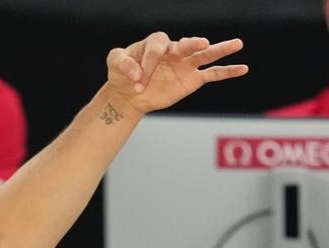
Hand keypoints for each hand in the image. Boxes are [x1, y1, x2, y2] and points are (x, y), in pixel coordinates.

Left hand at [106, 33, 247, 114]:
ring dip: (220, 49)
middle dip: (190, 44)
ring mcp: (186, 64)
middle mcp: (175, 50)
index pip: (157, 48)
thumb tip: (136, 71)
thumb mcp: (114, 63)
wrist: (130, 93)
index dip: (147, 64)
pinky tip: (243, 68)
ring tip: (237, 43)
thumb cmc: (122, 74)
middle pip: (186, 44)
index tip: (137, 79)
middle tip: (200, 43)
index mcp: (156, 43)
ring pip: (206, 54)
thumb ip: (121, 61)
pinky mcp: (192, 79)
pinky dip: (228, 71)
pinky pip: (213, 74)